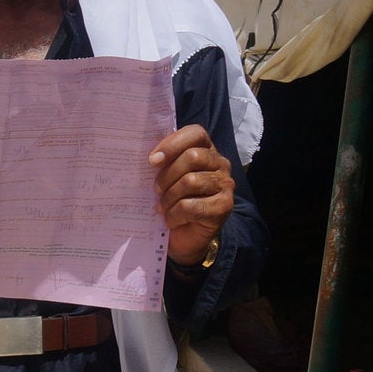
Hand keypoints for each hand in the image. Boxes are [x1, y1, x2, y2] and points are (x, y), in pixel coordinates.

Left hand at [149, 125, 233, 266]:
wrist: (185, 238)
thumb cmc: (172, 203)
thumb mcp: (165, 179)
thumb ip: (162, 164)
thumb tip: (147, 157)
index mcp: (206, 151)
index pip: (195, 133)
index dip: (172, 144)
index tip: (152, 161)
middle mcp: (220, 164)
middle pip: (192, 157)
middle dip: (167, 175)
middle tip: (156, 191)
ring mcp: (225, 185)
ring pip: (191, 181)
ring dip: (169, 198)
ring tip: (163, 208)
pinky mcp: (224, 206)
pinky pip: (191, 205)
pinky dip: (174, 215)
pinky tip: (172, 220)